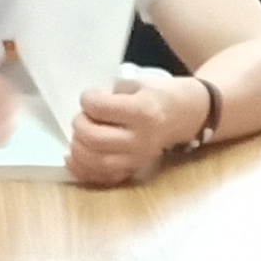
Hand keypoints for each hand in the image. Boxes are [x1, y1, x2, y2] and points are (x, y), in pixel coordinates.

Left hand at [65, 72, 203, 187]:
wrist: (186, 115)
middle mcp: (140, 138)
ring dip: (78, 150)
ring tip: (78, 137)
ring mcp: (138, 157)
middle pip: (94, 138)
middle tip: (82, 118)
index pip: (99, 108)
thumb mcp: (138, 82)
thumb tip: (88, 108)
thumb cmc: (160, 95)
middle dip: (79, 126)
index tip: (89, 97)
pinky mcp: (134, 170)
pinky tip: (74, 159)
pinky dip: (84, 171)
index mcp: (142, 111)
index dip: (87, 99)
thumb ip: (111, 93)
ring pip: (97, 162)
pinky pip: (104, 178)